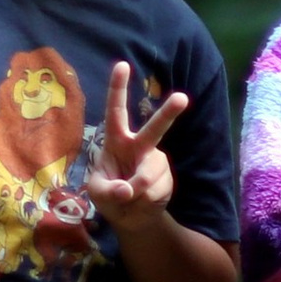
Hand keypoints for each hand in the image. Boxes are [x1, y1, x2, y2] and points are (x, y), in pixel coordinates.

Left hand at [85, 62, 185, 228]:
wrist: (134, 217)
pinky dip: (147, 199)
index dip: (118, 89)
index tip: (123, 65)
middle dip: (168, 114)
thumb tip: (128, 189)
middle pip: (155, 129)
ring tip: (132, 198)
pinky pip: (158, 189)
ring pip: (151, 173)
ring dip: (139, 190)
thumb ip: (109, 190)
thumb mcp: (98, 194)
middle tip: (182, 98)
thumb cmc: (110, 196)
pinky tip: (144, 200)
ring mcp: (156, 161)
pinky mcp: (167, 177)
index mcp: (116, 142)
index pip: (116, 112)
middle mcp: (139, 146)